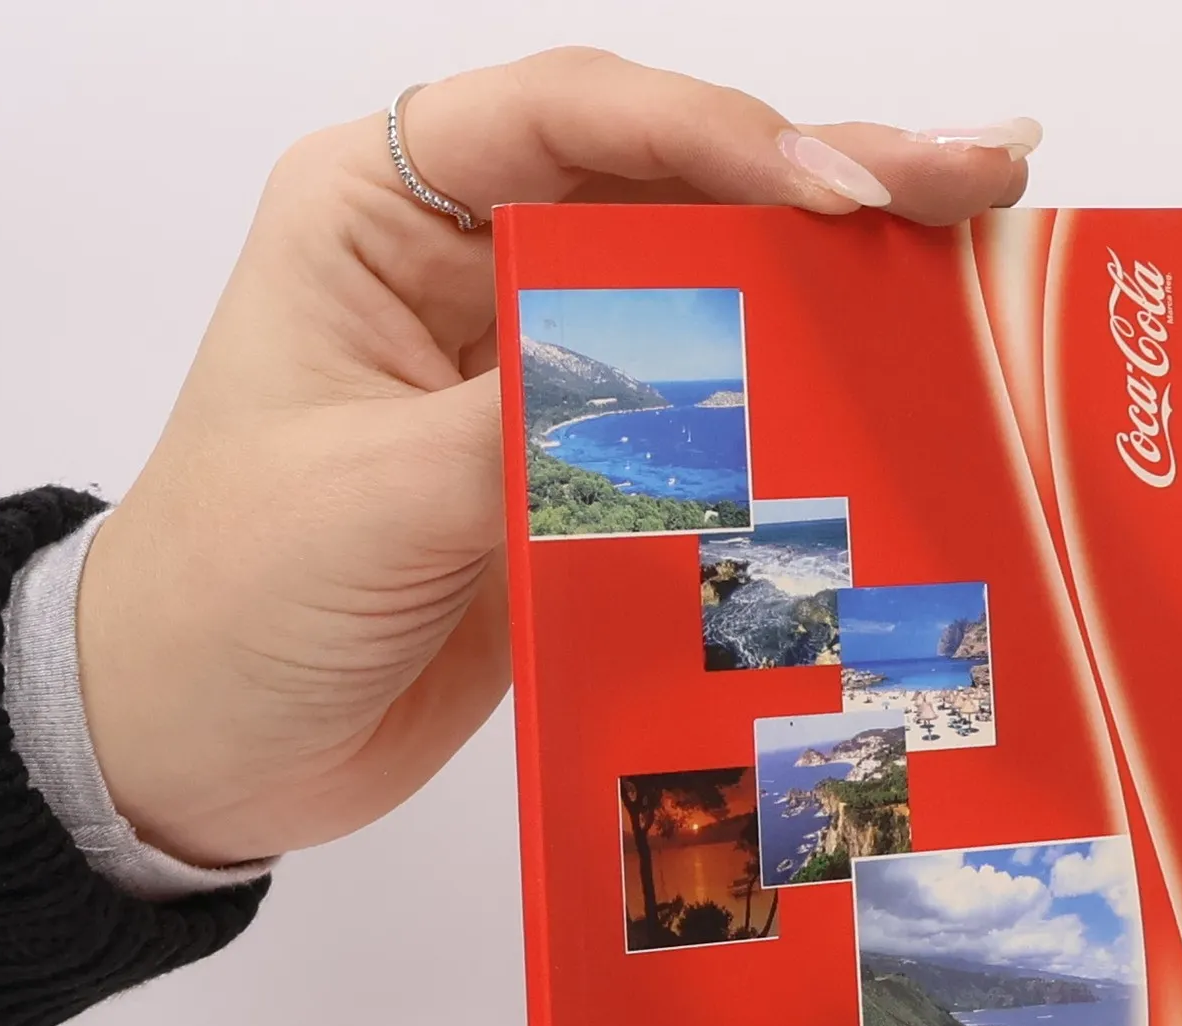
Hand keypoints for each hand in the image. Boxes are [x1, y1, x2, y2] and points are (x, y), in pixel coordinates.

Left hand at [77, 50, 1036, 865]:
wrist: (200, 746)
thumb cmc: (226, 602)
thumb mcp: (366, 502)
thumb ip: (528, 437)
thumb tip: (704, 404)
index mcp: (384, 216)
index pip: (571, 122)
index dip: (718, 140)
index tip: (841, 193)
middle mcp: (474, 272)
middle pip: (670, 189)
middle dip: (828, 180)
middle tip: (981, 178)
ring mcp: (537, 377)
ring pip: (709, 298)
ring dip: (838, 286)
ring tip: (976, 262)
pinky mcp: (579, 479)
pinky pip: (708, 425)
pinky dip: (802, 416)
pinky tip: (897, 400)